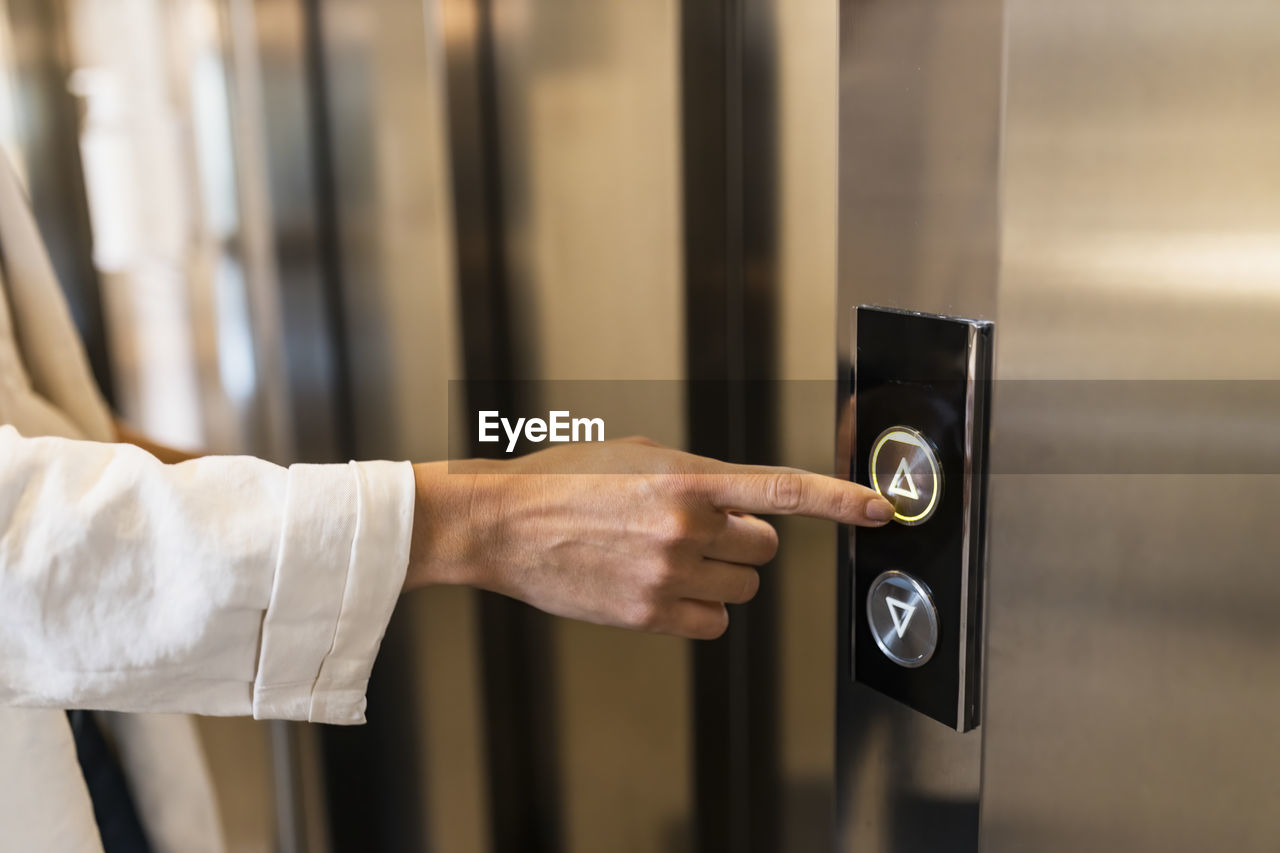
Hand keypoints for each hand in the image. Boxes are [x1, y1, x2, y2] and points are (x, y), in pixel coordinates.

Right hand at [406, 437, 894, 638]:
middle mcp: (685, 527)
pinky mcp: (649, 615)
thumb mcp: (637, 457)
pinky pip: (713, 623)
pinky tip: (661, 588)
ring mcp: (668, 575)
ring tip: (669, 558)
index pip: (782, 490)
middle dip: (743, 542)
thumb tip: (739, 502)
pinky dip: (699, 610)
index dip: (840, 501)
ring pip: (743, 590)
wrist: (503, 525)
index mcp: (686, 478)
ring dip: (721, 576)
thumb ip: (697, 477)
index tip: (881, 510)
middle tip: (698, 532)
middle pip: (766, 550)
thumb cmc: (564, 483)